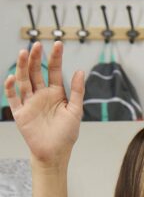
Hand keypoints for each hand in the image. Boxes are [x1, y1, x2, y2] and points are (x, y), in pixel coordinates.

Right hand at [4, 41, 83, 164]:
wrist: (55, 153)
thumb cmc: (67, 134)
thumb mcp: (75, 111)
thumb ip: (76, 91)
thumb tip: (80, 71)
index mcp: (55, 94)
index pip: (53, 71)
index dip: (55, 58)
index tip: (58, 44)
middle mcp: (41, 95)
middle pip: (36, 72)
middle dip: (36, 58)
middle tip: (36, 44)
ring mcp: (29, 102)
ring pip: (23, 80)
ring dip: (22, 66)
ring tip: (23, 52)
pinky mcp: (20, 113)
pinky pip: (13, 97)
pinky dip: (11, 87)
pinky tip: (13, 77)